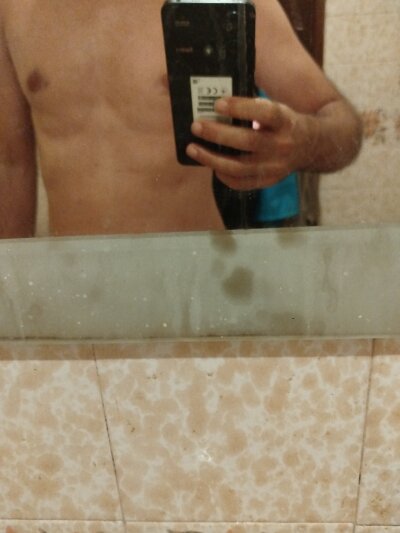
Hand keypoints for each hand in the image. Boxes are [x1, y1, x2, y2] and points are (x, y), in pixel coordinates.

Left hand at [186, 96, 312, 190]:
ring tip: (192, 149)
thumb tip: (216, 105)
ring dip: (211, 158)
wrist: (312, 146)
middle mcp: (282, 146)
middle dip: (218, 134)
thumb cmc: (284, 123)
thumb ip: (253, 108)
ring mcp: (275, 167)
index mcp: (286, 121)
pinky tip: (211, 165)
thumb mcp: (277, 109)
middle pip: (247, 142)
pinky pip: (241, 183)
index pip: (265, 113)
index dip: (240, 108)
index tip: (217, 103)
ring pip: (239, 167)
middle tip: (196, 126)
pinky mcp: (269, 181)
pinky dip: (223, 175)